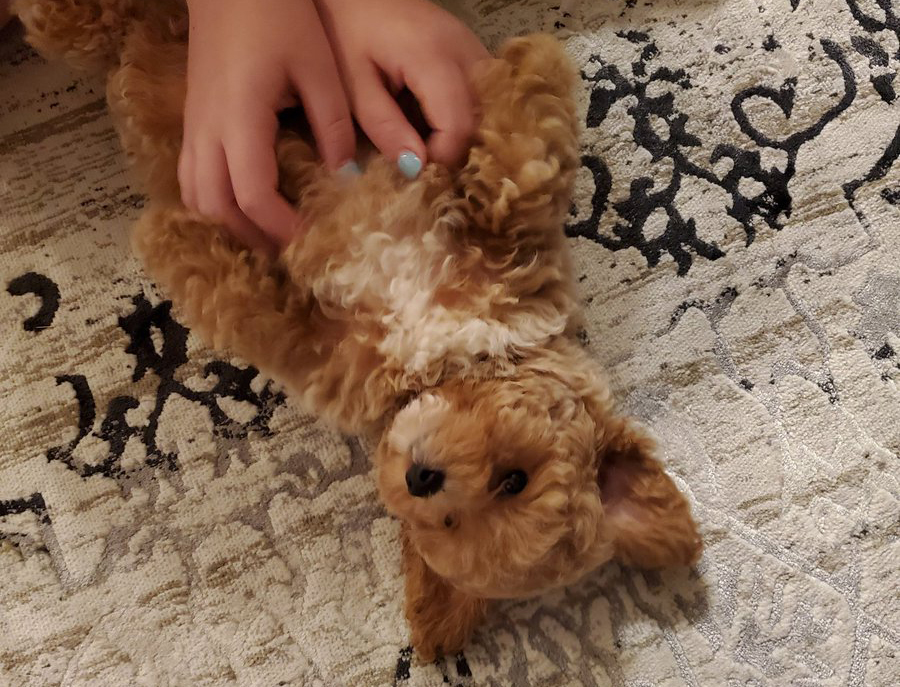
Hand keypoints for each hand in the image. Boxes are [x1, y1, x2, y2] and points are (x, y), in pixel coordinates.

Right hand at [180, 0, 354, 246]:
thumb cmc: (278, 14)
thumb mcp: (318, 67)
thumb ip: (333, 123)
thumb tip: (344, 175)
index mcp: (240, 120)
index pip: (254, 196)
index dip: (281, 226)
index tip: (312, 238)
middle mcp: (207, 129)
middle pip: (216, 207)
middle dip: (251, 236)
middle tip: (287, 251)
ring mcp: (194, 123)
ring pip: (196, 194)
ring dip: (228, 222)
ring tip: (265, 236)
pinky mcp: (193, 116)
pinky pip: (191, 174)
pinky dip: (213, 200)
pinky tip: (241, 204)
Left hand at [315, 0, 488, 174]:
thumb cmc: (344, 34)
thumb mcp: (353, 86)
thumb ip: (384, 127)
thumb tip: (415, 168)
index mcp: (432, 57)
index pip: (459, 125)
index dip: (441, 157)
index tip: (414, 168)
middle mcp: (464, 49)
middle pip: (481, 119)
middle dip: (455, 148)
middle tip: (421, 158)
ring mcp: (473, 46)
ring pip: (488, 108)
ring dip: (463, 132)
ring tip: (428, 139)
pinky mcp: (473, 48)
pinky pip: (484, 93)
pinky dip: (466, 114)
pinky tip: (437, 120)